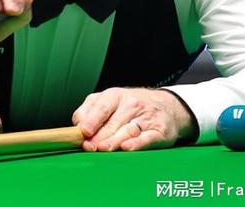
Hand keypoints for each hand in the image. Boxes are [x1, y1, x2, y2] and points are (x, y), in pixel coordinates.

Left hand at [72, 87, 196, 151]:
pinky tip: (127, 147)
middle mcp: (132, 104)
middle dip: (100, 136)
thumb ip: (90, 110)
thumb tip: (78, 125)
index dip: (92, 119)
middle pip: (113, 122)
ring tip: (103, 148)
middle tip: (89, 146)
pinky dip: (137, 143)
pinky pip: (147, 138)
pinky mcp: (160, 131)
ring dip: (114, 141)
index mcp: (115, 95)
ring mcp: (147, 117)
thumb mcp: (109, 100)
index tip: (84, 131)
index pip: (102, 106)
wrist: (166, 105)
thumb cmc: (131, 105)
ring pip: (128, 130)